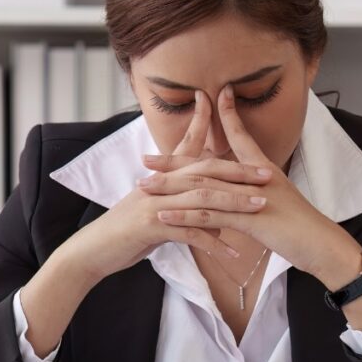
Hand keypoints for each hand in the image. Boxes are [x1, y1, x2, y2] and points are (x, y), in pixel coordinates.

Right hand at [60, 90, 273, 284]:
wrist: (93, 250)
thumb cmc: (126, 234)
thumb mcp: (157, 216)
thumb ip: (185, 212)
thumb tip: (218, 222)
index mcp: (160, 178)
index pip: (187, 146)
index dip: (204, 124)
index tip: (226, 108)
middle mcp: (158, 184)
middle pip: (204, 170)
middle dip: (238, 171)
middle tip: (268, 174)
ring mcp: (154, 203)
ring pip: (201, 197)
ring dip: (233, 202)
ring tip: (260, 207)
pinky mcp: (150, 226)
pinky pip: (188, 232)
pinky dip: (212, 242)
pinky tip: (233, 253)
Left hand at [137, 84, 361, 287]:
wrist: (323, 244)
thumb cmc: (301, 226)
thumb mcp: (276, 200)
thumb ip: (255, 190)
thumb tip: (239, 187)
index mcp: (262, 169)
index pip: (240, 135)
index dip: (225, 115)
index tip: (208, 98)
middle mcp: (255, 177)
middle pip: (207, 163)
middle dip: (174, 160)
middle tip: (145, 158)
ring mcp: (251, 197)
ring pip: (203, 187)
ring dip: (171, 187)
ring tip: (145, 186)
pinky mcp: (250, 219)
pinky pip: (211, 215)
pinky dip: (184, 215)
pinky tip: (164, 216)